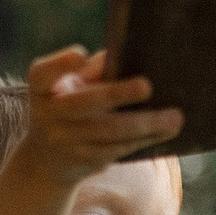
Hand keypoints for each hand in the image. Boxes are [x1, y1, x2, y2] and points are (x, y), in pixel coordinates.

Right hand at [17, 45, 183, 183]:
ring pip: (109, 132)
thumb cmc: (69, 105)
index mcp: (41, 88)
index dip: (61, 64)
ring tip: (174, 117)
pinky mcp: (83, 161)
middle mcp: (47, 114)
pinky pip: (118, 149)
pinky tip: (165, 131)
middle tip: (147, 86)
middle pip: (85, 103)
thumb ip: (92, 71)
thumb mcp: (68, 86)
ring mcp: (64, 141)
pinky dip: (144, 140)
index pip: (43, 74)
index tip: (80, 53)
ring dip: (145, 124)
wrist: (48, 160)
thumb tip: (130, 55)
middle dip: (117, 94)